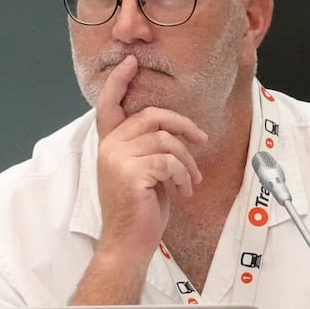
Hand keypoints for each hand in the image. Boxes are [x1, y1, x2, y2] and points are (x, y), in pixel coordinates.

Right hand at [92, 54, 207, 260]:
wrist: (128, 244)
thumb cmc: (140, 212)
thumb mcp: (144, 173)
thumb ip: (149, 149)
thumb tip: (177, 133)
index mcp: (109, 145)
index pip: (108, 105)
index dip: (118, 81)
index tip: (131, 63)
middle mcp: (109, 147)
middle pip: (152, 116)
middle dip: (183, 126)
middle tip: (201, 140)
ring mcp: (117, 159)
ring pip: (166, 140)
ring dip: (187, 161)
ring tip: (190, 181)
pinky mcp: (131, 173)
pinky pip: (169, 161)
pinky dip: (183, 176)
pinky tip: (183, 191)